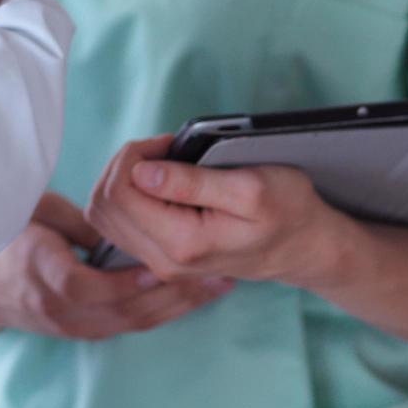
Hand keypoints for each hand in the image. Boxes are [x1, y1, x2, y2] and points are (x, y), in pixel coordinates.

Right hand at [0, 193, 230, 341]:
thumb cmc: (6, 239)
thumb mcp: (35, 214)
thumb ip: (78, 222)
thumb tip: (124, 225)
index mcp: (38, 270)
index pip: (80, 285)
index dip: (122, 282)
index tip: (157, 268)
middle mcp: (56, 307)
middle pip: (121, 310)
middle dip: (173, 296)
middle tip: (214, 276)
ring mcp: (71, 325)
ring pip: (132, 322)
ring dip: (177, 307)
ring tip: (215, 287)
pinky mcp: (84, 332)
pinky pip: (128, 326)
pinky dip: (161, 312)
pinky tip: (188, 299)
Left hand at [86, 138, 350, 289]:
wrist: (304, 249)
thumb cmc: (287, 213)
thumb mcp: (251, 187)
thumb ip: (192, 182)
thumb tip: (142, 172)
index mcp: (182, 243)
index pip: (119, 193)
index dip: (132, 156)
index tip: (165, 144)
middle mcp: (163, 260)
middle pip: (103, 204)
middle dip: (123, 165)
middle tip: (161, 149)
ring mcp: (159, 262)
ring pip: (105, 216)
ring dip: (123, 179)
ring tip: (160, 162)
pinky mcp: (162, 256)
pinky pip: (121, 223)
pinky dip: (129, 195)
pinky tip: (158, 181)